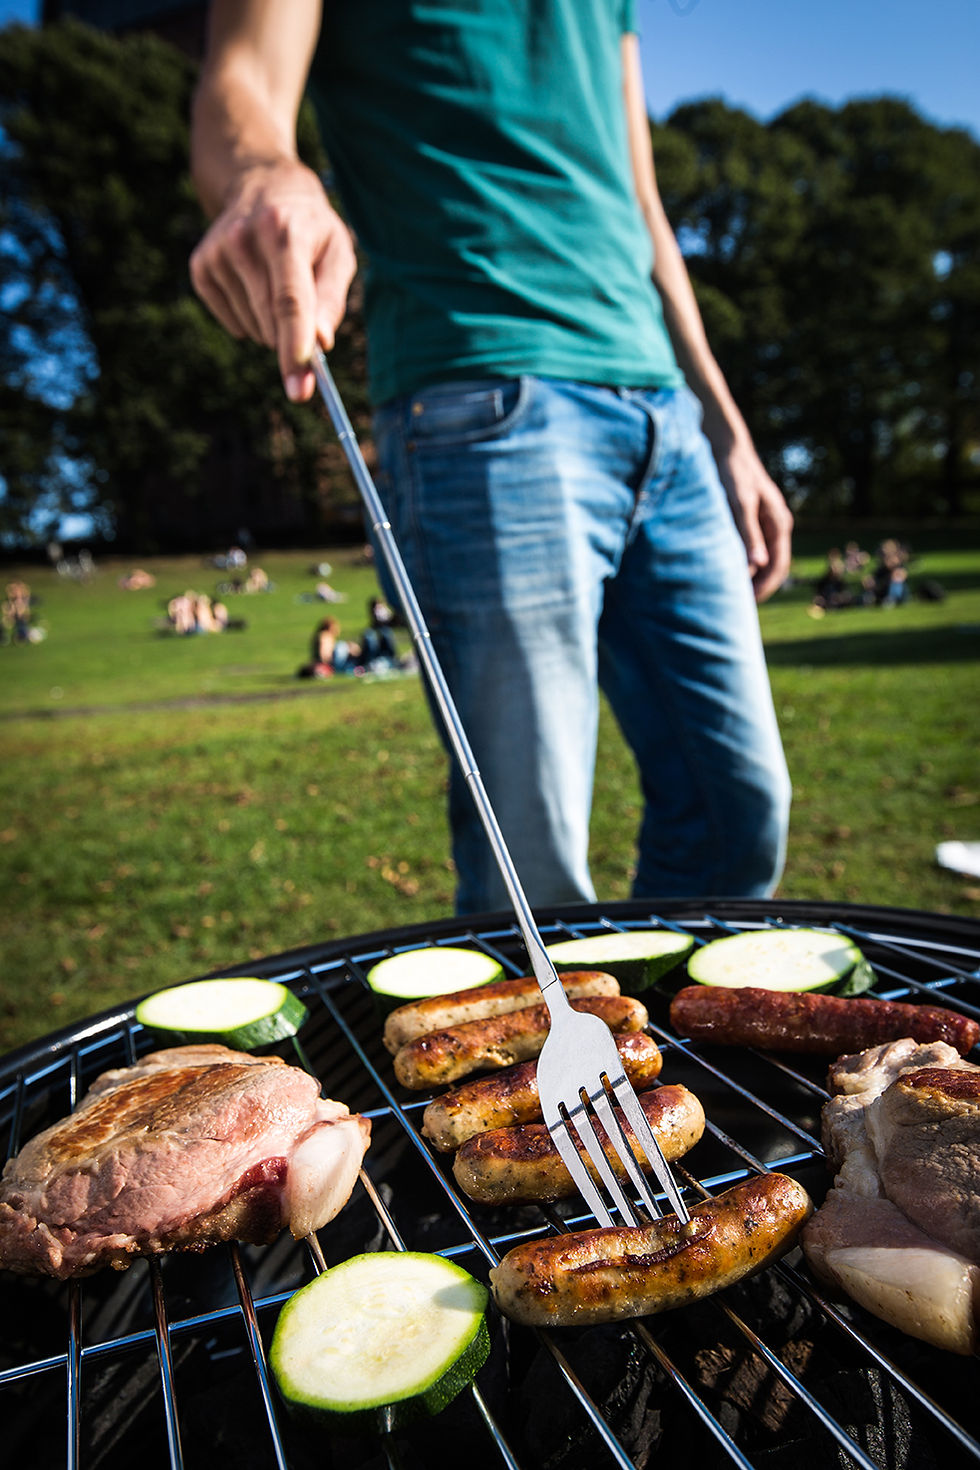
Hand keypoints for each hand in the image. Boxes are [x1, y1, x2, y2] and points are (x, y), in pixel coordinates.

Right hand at [189, 159, 355, 401]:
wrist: (261, 186)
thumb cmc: (310, 227)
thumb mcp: (338, 252)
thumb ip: (332, 298)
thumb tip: (321, 343)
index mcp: (283, 231)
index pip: (289, 302)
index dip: (294, 349)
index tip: (299, 390)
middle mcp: (243, 239)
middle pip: (271, 322)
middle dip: (294, 340)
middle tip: (310, 323)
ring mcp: (217, 253)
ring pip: (254, 328)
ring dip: (274, 326)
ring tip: (278, 285)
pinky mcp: (201, 267)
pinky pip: (234, 323)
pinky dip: (252, 320)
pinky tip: (256, 286)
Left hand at [715, 442, 793, 603]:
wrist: (724, 445)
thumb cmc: (732, 471)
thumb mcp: (739, 502)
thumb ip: (746, 532)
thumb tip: (756, 565)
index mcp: (778, 523)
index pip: (778, 566)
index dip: (764, 588)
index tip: (745, 604)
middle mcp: (773, 525)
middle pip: (770, 566)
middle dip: (755, 587)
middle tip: (734, 606)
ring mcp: (761, 523)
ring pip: (757, 558)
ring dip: (745, 576)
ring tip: (725, 593)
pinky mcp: (746, 520)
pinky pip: (746, 548)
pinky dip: (736, 562)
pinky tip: (719, 570)